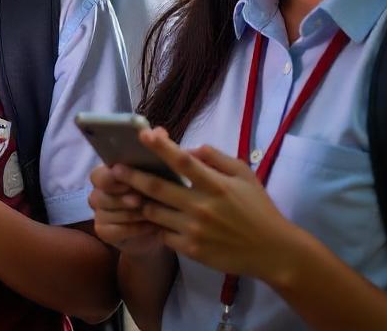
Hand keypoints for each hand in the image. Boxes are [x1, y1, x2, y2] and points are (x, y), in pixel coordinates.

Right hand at [89, 164, 163, 255]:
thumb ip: (166, 160)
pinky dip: (134, 228)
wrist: (161, 226)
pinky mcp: (104, 232)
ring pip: (107, 214)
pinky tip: (151, 226)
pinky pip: (114, 231)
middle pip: (99, 196)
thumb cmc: (161, 196)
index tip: (127, 181)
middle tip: (139, 200)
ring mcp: (100, 214)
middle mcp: (99, 194)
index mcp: (108, 175)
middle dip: (121, 198)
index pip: (98, 175)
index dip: (111, 179)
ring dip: (131, 214)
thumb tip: (180, 143)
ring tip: (151, 214)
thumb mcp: (164, 177)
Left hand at [115, 127, 304, 280]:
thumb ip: (217, 158)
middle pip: (158, 187)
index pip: (183, 161)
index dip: (161, 147)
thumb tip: (191, 148)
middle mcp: (202, 206)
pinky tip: (150, 217)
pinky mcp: (191, 249)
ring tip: (126, 193)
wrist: (273, 251)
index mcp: (216, 185)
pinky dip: (155, 224)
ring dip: (139, 201)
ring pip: (154, 212)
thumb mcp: (245, 175)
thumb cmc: (258, 209)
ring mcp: (194, 230)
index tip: (143, 134)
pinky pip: (163, 233)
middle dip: (132, 176)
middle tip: (114, 168)